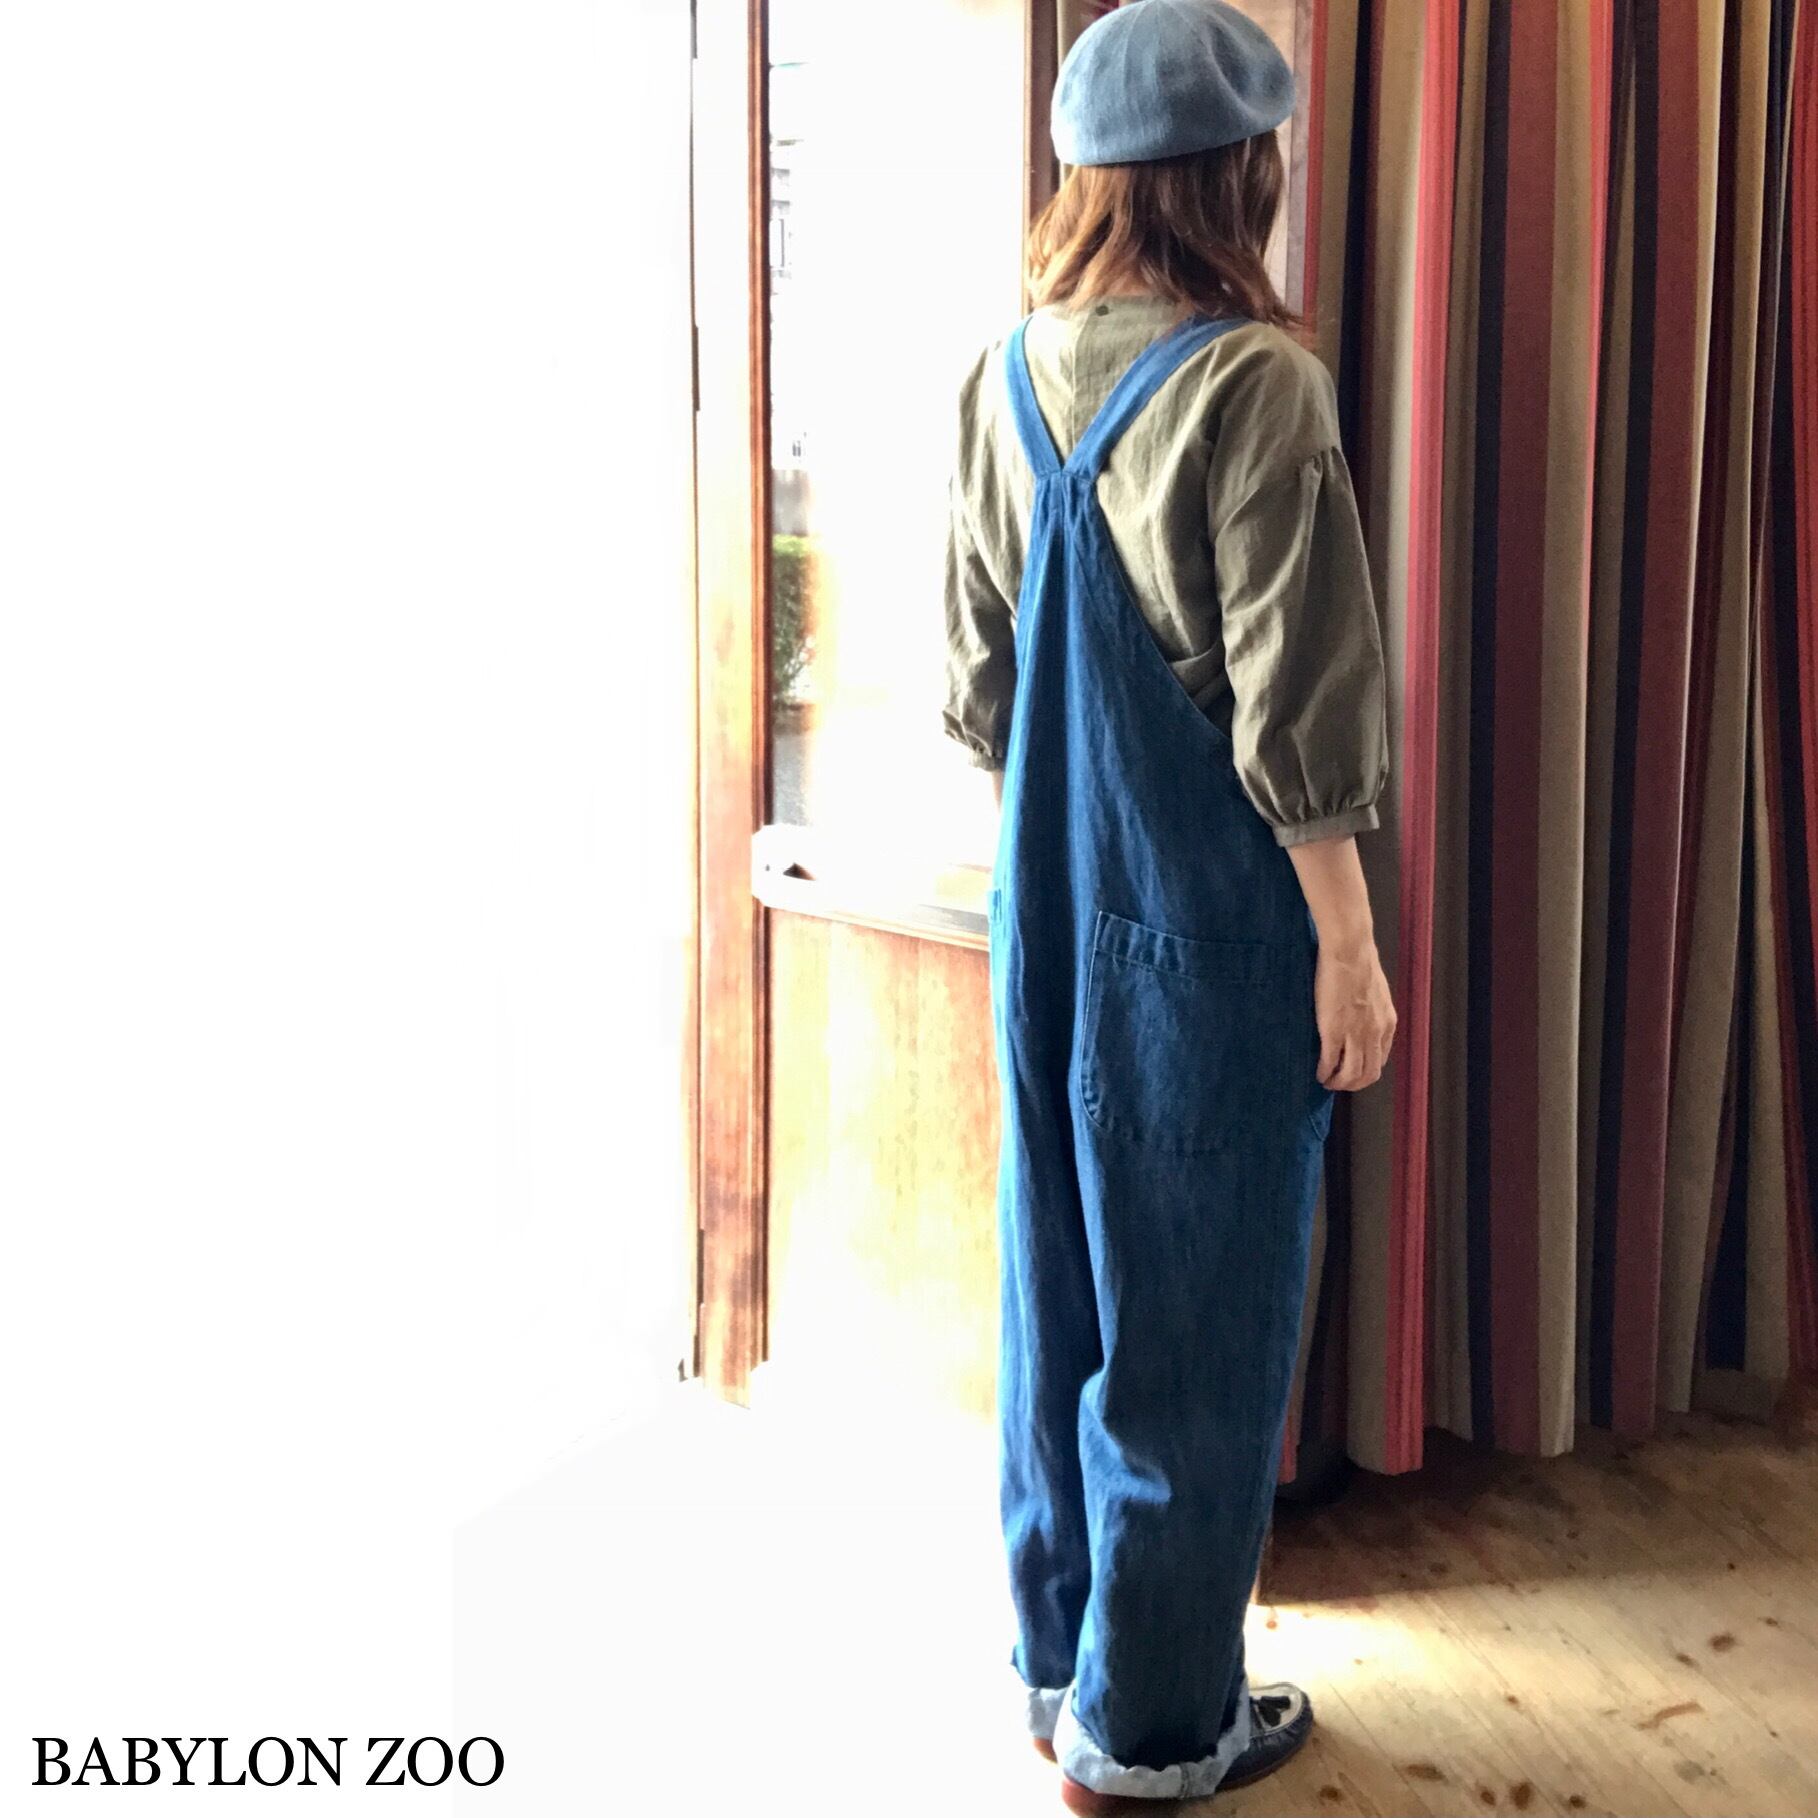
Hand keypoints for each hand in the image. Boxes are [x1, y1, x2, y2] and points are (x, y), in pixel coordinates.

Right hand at [1313, 936, 1395, 1090]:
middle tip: (1338, 1083)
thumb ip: (1374, 1010)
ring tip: (1326, 1082)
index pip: (1379, 1060)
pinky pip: (1330, 1062)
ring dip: (1338, 1083)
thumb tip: (1363, 1016)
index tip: (1351, 1072)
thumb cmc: (1359, 963)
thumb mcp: (1377, 991)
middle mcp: (1375, 1033)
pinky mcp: (1333, 1031)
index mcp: (1387, 1023)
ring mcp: (1354, 1034)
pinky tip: (1317, 1074)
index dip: (1365, 1072)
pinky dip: (1324, 1073)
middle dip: (1352, 1084)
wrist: (1349, 951)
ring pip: (1351, 1074)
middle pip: (1368, 1073)